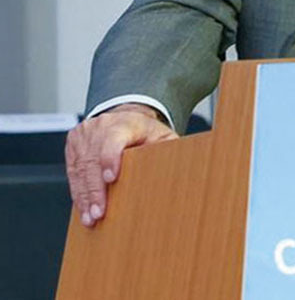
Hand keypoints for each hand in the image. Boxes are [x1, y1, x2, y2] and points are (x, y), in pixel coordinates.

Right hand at [65, 103, 177, 226]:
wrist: (125, 117)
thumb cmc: (145, 132)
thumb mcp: (162, 136)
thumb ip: (168, 149)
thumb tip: (179, 168)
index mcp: (126, 123)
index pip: (114, 140)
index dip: (111, 159)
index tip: (111, 178)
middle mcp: (102, 125)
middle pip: (94, 160)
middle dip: (96, 190)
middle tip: (99, 213)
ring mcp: (85, 133)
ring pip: (80, 168)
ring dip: (85, 196)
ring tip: (90, 217)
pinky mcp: (73, 143)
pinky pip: (72, 171)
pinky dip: (78, 192)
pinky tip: (83, 208)